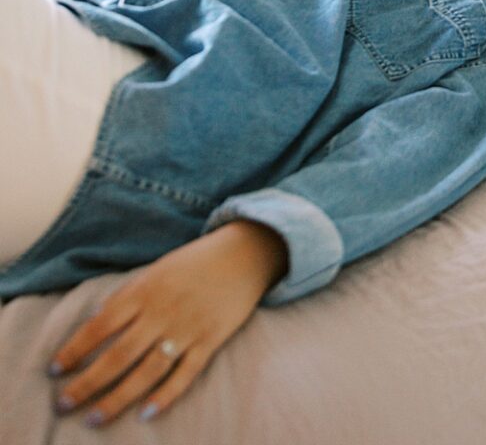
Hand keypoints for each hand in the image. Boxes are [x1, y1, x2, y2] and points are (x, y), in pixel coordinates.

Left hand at [48, 221, 287, 426]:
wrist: (245, 253)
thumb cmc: (196, 261)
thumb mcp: (157, 268)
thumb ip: (129, 294)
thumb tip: (96, 318)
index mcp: (146, 289)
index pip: (100, 325)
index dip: (75, 349)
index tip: (54, 369)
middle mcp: (163, 311)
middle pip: (118, 355)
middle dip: (87, 383)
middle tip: (63, 405)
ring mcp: (188, 328)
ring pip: (147, 371)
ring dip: (117, 398)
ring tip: (93, 420)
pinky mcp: (211, 340)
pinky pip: (185, 374)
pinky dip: (165, 396)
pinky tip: (145, 414)